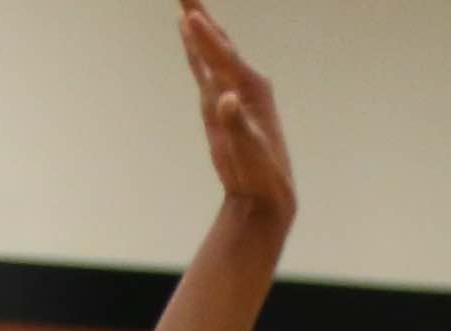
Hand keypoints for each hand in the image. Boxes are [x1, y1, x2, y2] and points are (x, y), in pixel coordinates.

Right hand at [176, 2, 296, 227]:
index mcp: (251, 88)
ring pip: (211, 49)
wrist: (265, 192)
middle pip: (218, 41)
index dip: (205, 37)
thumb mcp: (250, 151)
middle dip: (201, 15)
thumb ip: (237, 123)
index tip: (189, 15)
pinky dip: (195, 48)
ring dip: (198, 26)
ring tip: (185, 4)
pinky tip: (188, 33)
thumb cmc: (262, 173)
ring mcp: (230, 89)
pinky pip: (205, 66)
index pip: (224, 56)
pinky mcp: (219, 102)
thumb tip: (226, 99)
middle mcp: (242, 81)